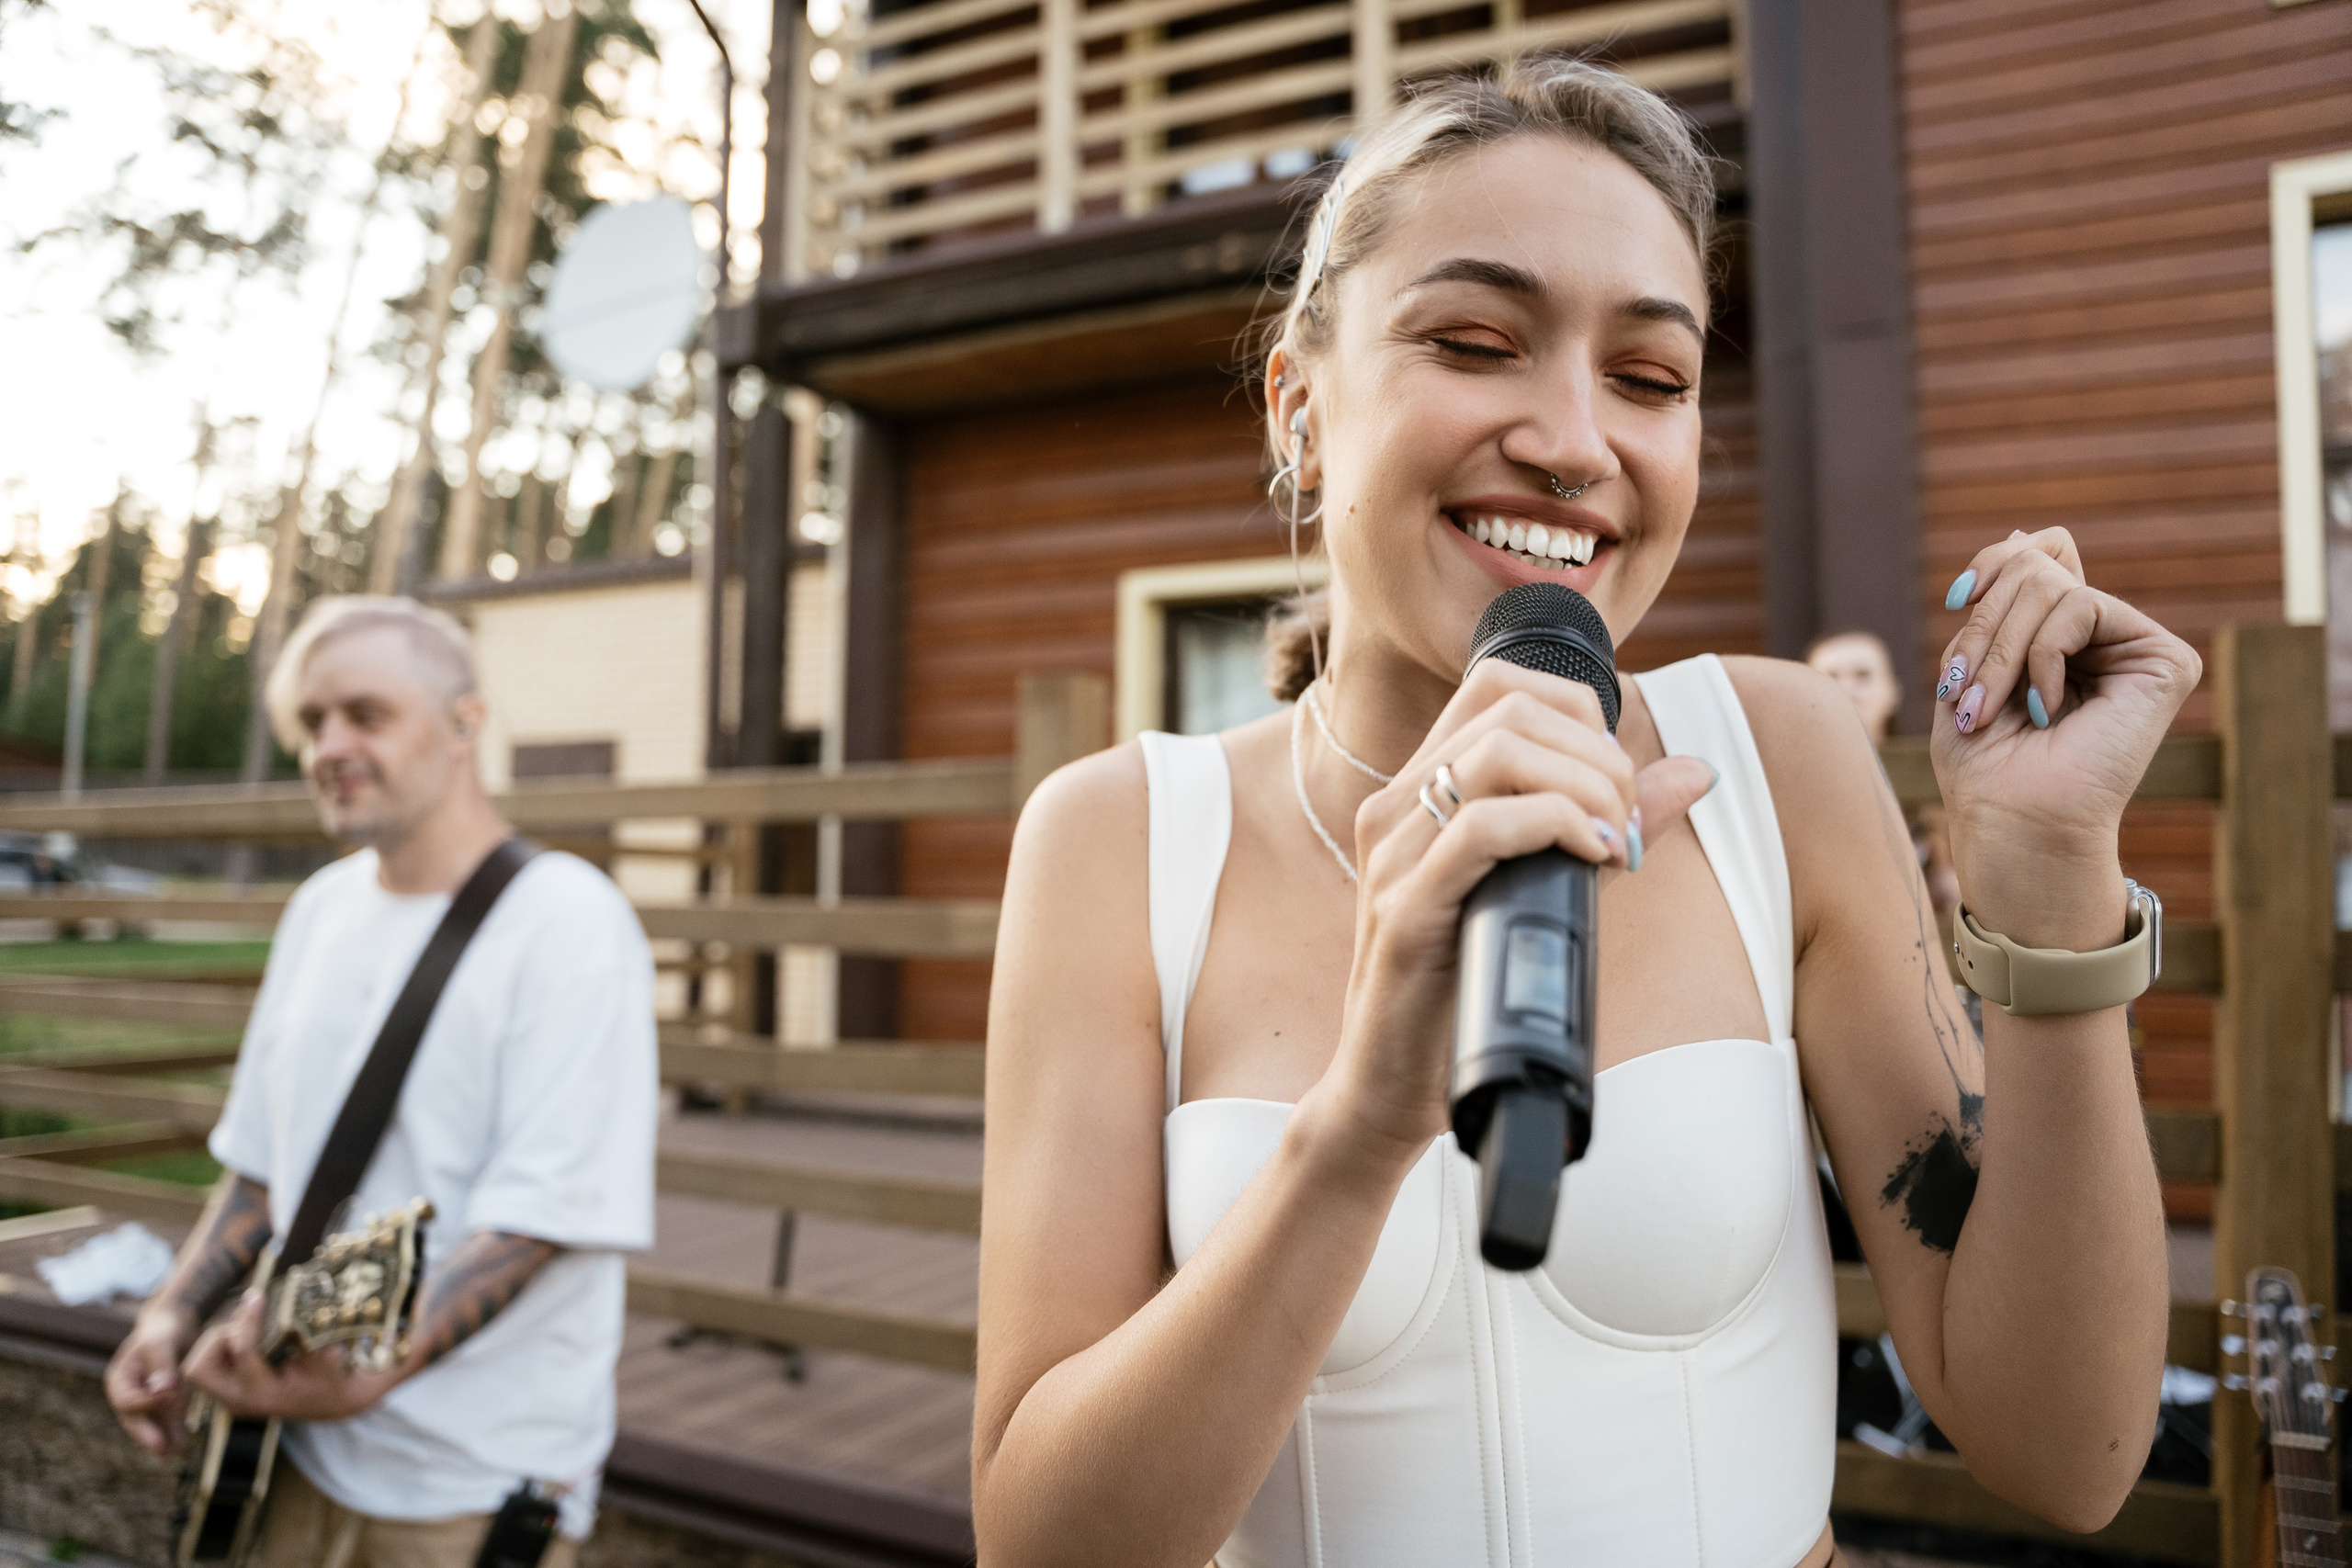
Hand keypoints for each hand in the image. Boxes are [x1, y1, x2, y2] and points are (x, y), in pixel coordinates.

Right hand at [106, 1306, 196, 1456]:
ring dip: (164, 1437)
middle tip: (162, 1449)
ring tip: (180, 1451)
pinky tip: (185, 1444)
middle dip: (148, 1434)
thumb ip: (162, 1365)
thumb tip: (162, 1391)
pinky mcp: (162, 1404)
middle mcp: (129, 1393)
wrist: (175, 1326)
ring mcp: (145, 1400)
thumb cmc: (164, 1329)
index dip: (145, 1404)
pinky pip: (166, 1420)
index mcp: (120, 1378)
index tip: (168, 1400)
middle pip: (134, 1419)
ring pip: (152, 1423)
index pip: (126, 1399)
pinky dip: (174, 1430)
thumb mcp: (162, 1341)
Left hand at [181, 1288, 406, 1423]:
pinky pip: (209, 1363)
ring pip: (198, 1364)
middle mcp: (239, 1400)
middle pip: (199, 1367)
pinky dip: (222, 1344)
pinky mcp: (228, 1388)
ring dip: (219, 1340)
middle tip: (246, 1323)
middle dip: (219, 1337)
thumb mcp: (329, 1355)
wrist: (332, 1400)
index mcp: (265, 1394)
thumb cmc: (333, 1375)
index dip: (248, 1320)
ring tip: (249, 1326)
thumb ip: (308, 1334)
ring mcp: (230, 1397)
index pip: (241, 1352)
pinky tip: (249, 1334)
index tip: (258, 1296)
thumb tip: (290, 1303)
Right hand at [1315, 661, 1715, 1159]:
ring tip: (1611, 843)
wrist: (1393, 1086)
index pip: (1499, 682)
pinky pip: (1479, 828)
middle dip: (1597, 753)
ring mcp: (1394, 855)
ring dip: (1585, 787)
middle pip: (1510, 706)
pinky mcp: (1403, 910)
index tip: (1615, 781)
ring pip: (1498, 753)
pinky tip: (1591, 860)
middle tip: (1624, 823)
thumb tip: (1694, 771)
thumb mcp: (1547, 886)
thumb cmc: (1467, 986)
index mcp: (1422, 790)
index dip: (1580, 708)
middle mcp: (1397, 806)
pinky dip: (1554, 827)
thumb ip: (1606, 821)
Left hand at [1931, 528, 2200, 946]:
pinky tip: (2048, 708)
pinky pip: (2082, 606)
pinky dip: (2041, 655)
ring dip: (2000, 648)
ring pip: (2050, 584)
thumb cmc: (1984, 766)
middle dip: (1983, 627)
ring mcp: (2137, 648)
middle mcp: (2104, 638)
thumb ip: (1999, 602)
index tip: (1957, 599)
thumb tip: (2032, 535)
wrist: (2011, 823)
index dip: (1994, 562)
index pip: (2036, 555)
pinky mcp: (2165, 661)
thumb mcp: (1970, 667)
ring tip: (1990, 708)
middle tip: (1964, 692)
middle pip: (2035, 566)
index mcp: (2060, 638)